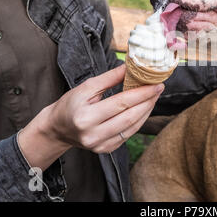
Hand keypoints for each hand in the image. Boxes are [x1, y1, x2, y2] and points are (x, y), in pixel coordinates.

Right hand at [18, 64, 163, 169]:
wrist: (57, 129)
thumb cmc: (71, 104)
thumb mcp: (86, 87)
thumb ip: (109, 78)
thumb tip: (130, 67)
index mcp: (86, 117)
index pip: (121, 103)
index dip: (141, 93)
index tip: (156, 84)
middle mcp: (93, 134)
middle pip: (130, 117)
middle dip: (148, 101)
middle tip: (159, 88)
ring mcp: (100, 145)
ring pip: (132, 127)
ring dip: (146, 111)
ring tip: (154, 97)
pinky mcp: (106, 150)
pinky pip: (128, 134)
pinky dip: (139, 121)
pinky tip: (144, 109)